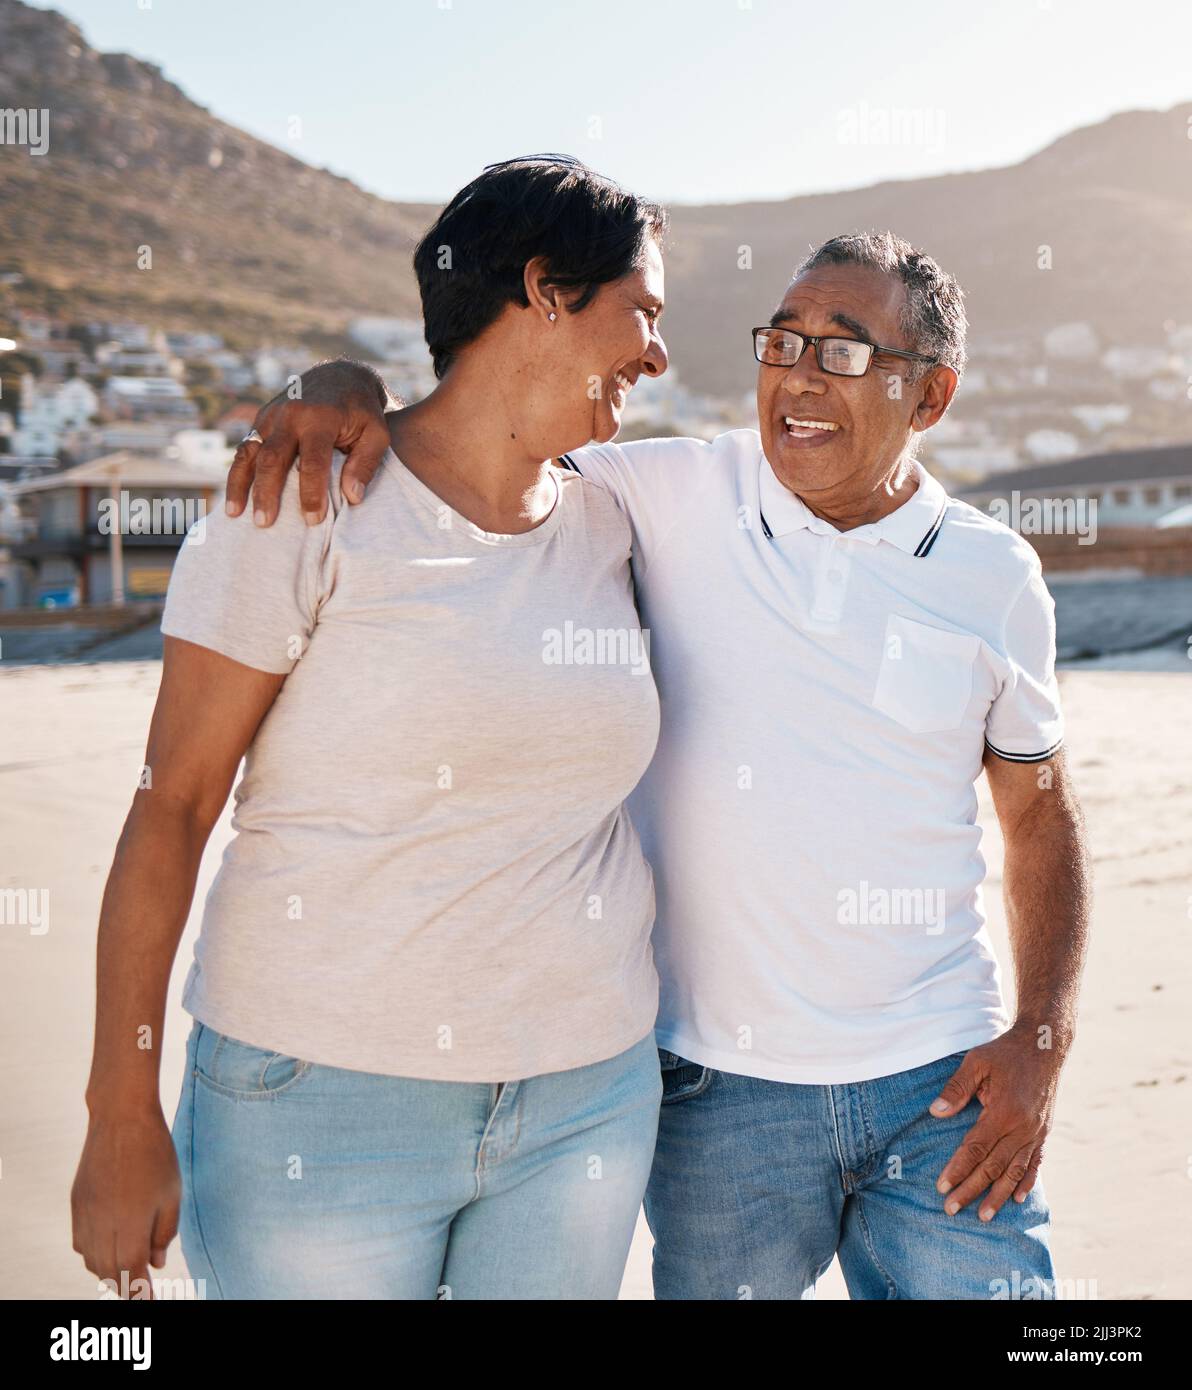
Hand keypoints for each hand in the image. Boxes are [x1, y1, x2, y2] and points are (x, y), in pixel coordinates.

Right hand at [71, 1111, 180, 1298]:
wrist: (121, 1119)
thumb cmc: (155, 1154)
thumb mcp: (172, 1194)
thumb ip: (165, 1232)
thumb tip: (156, 1262)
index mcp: (130, 1225)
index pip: (133, 1273)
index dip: (140, 1293)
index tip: (148, 1302)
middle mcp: (103, 1226)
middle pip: (110, 1272)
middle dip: (126, 1286)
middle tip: (141, 1289)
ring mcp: (85, 1216)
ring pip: (92, 1261)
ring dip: (109, 1272)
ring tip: (127, 1270)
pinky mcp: (77, 1205)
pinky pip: (81, 1243)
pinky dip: (93, 1254)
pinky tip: (108, 1247)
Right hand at [225, 359, 394, 526]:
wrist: (341, 376)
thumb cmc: (363, 412)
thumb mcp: (377, 434)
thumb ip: (365, 464)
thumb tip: (352, 497)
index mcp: (321, 418)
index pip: (313, 461)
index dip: (311, 492)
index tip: (313, 520)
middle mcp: (290, 415)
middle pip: (272, 458)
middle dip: (266, 492)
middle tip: (264, 523)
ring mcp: (271, 416)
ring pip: (249, 452)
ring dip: (240, 485)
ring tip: (234, 514)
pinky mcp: (260, 420)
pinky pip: (244, 450)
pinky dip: (236, 475)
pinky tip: (233, 501)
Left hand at [930, 1024, 1064, 1222]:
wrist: (1044, 1045)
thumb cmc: (1005, 1051)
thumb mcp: (977, 1061)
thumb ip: (957, 1088)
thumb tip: (936, 1112)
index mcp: (1004, 1111)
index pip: (976, 1148)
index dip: (958, 1169)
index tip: (942, 1187)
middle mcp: (1023, 1128)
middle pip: (993, 1166)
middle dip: (972, 1190)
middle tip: (952, 1209)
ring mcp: (1036, 1132)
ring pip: (1015, 1171)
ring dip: (998, 1194)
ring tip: (984, 1215)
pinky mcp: (1044, 1131)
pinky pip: (1035, 1162)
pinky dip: (1026, 1181)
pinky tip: (1017, 1197)